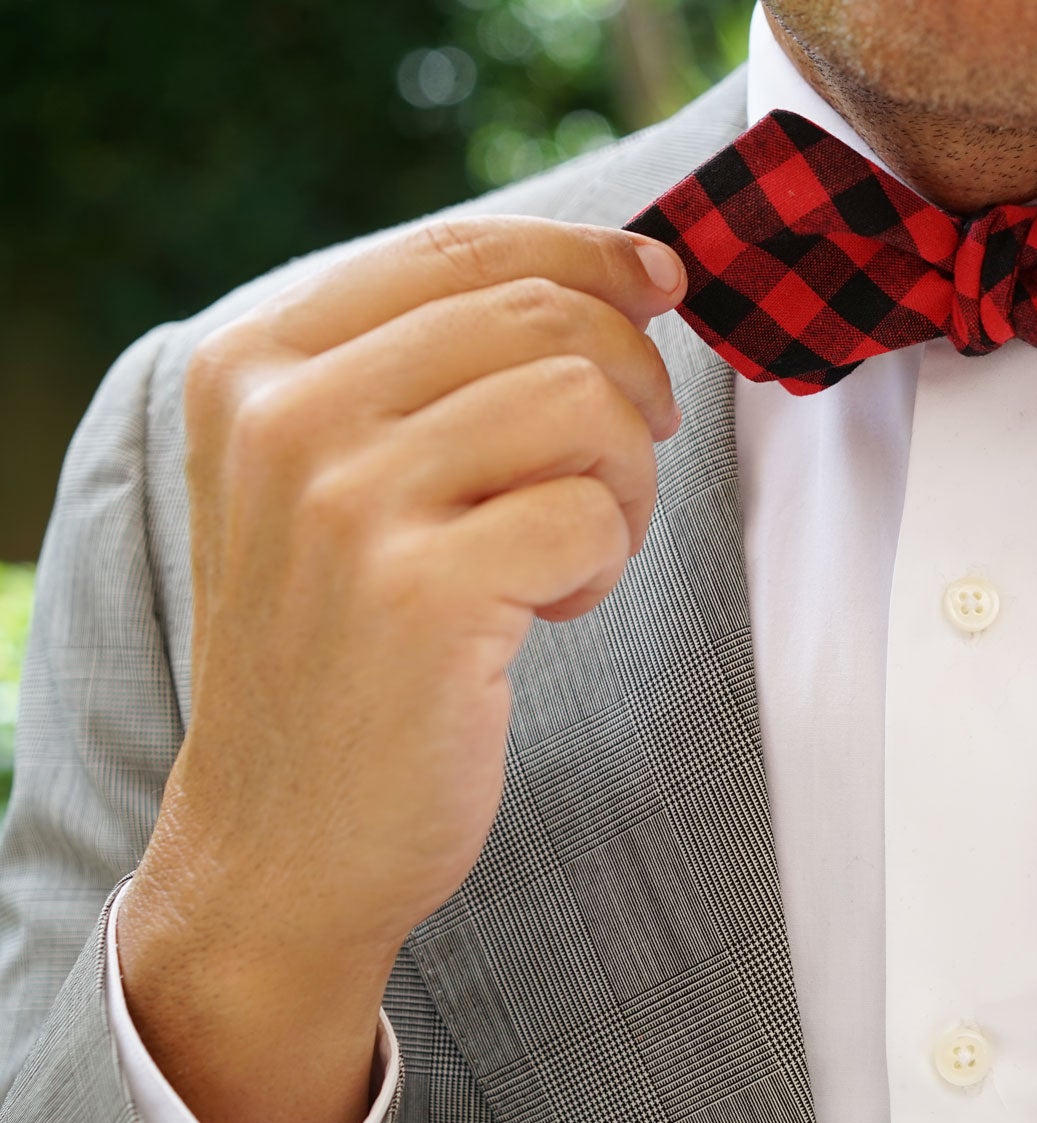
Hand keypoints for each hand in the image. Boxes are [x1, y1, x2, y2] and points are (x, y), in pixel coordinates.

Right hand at [118, 215, 686, 1122]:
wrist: (285, 842)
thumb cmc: (346, 650)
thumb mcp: (338, 478)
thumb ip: (438, 367)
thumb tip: (635, 272)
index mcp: (255, 361)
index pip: (462, 246)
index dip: (591, 255)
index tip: (661, 286)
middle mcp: (285, 414)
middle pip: (543, 315)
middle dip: (628, 383)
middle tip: (622, 465)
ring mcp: (344, 502)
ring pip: (584, 402)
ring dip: (623, 481)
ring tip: (570, 553)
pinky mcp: (421, 593)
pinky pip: (594, 515)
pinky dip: (605, 562)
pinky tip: (551, 613)